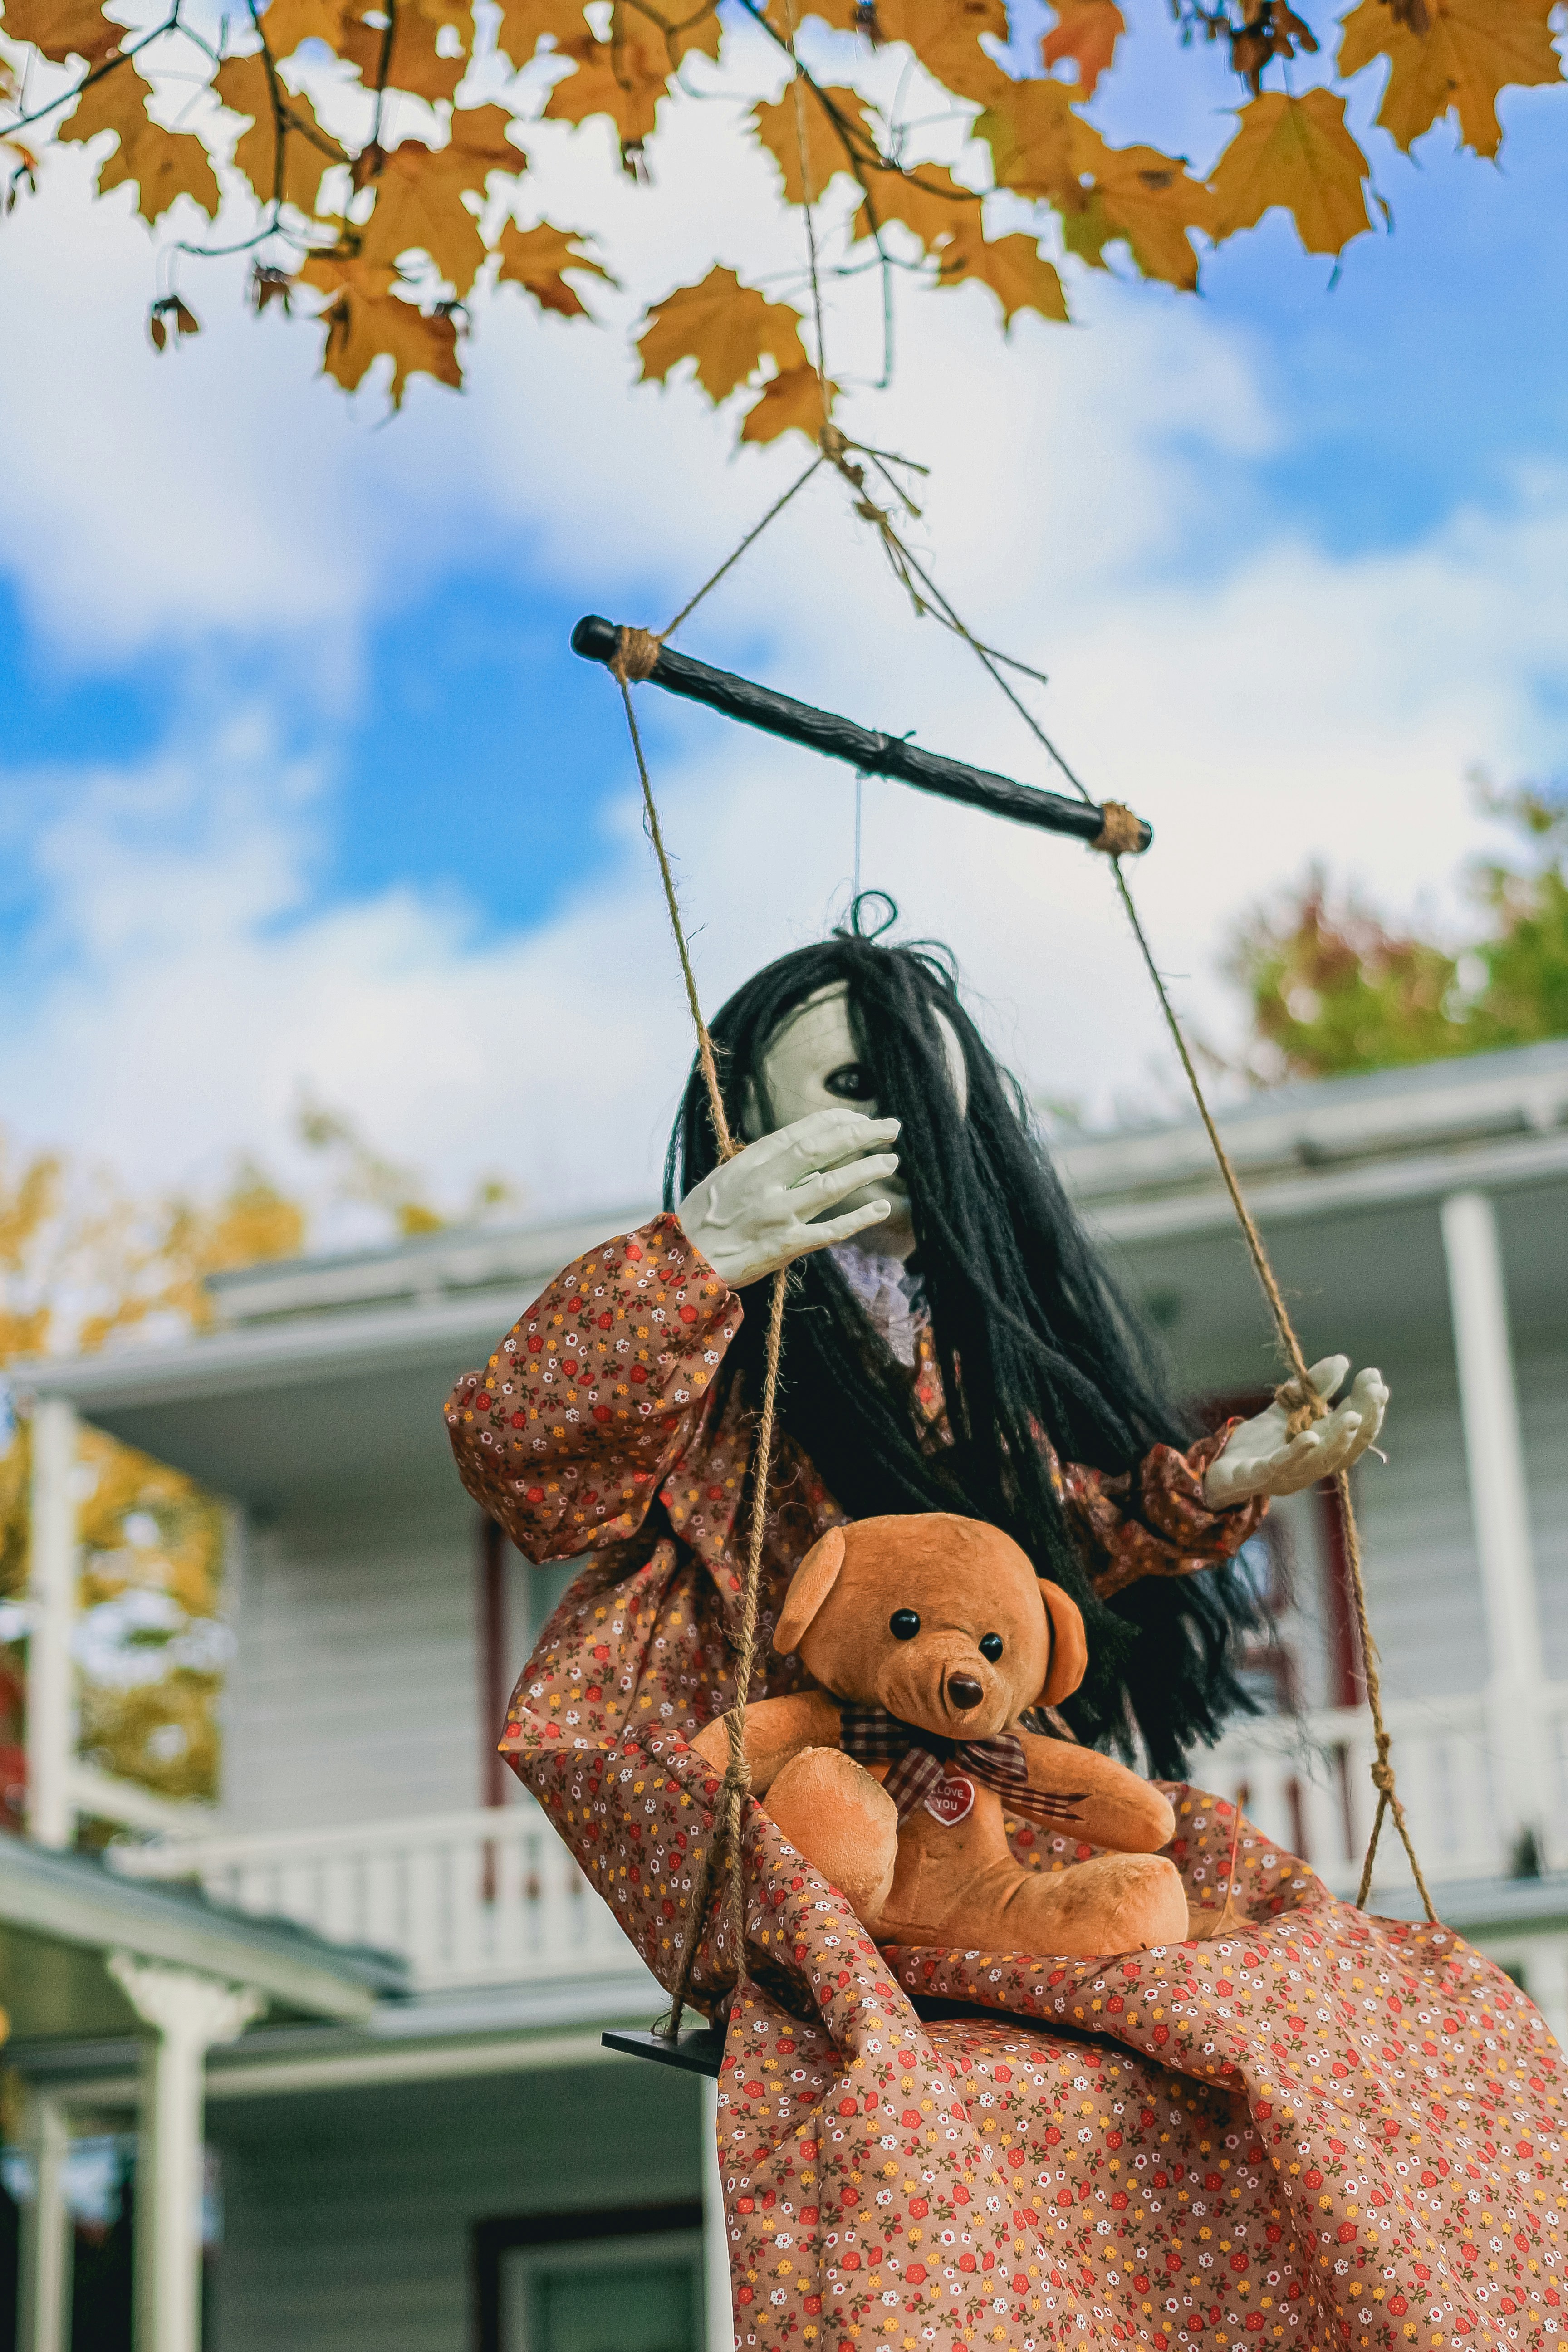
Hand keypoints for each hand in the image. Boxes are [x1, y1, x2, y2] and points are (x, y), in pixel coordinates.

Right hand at [677, 1109, 901, 1288]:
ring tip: (891, 1162)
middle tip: (890, 1128)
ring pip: (832, 1185)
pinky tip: (881, 1208)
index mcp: (750, 1162)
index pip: (803, 1132)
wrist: (684, 1262)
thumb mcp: (726, 1178)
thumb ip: (763, 1164)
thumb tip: (806, 1155)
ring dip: (866, 1171)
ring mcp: (778, 1215)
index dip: (836, 1121)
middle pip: (823, 1149)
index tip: (859, 1118)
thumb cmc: (703, 1218)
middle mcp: (766, 1183)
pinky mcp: (786, 1246)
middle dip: (861, 1134)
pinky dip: (859, 1218)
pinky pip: (830, 1230)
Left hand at [1202, 1355, 1388, 1507]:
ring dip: (1339, 1438)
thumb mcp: (1287, 1408)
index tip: (1377, 1380)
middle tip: (1376, 1390)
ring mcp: (1286, 1475)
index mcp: (1321, 1449)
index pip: (1354, 1432)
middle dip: (1364, 1419)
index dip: (1369, 1409)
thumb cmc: (1260, 1443)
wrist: (1220, 1468)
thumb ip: (1312, 1388)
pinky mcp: (1258, 1476)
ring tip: (1353, 1416)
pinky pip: (1280, 1466)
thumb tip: (1342, 1360)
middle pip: (1345, 1448)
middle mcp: (1310, 1466)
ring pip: (1320, 1461)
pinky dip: (1297, 1452)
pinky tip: (1310, 1437)